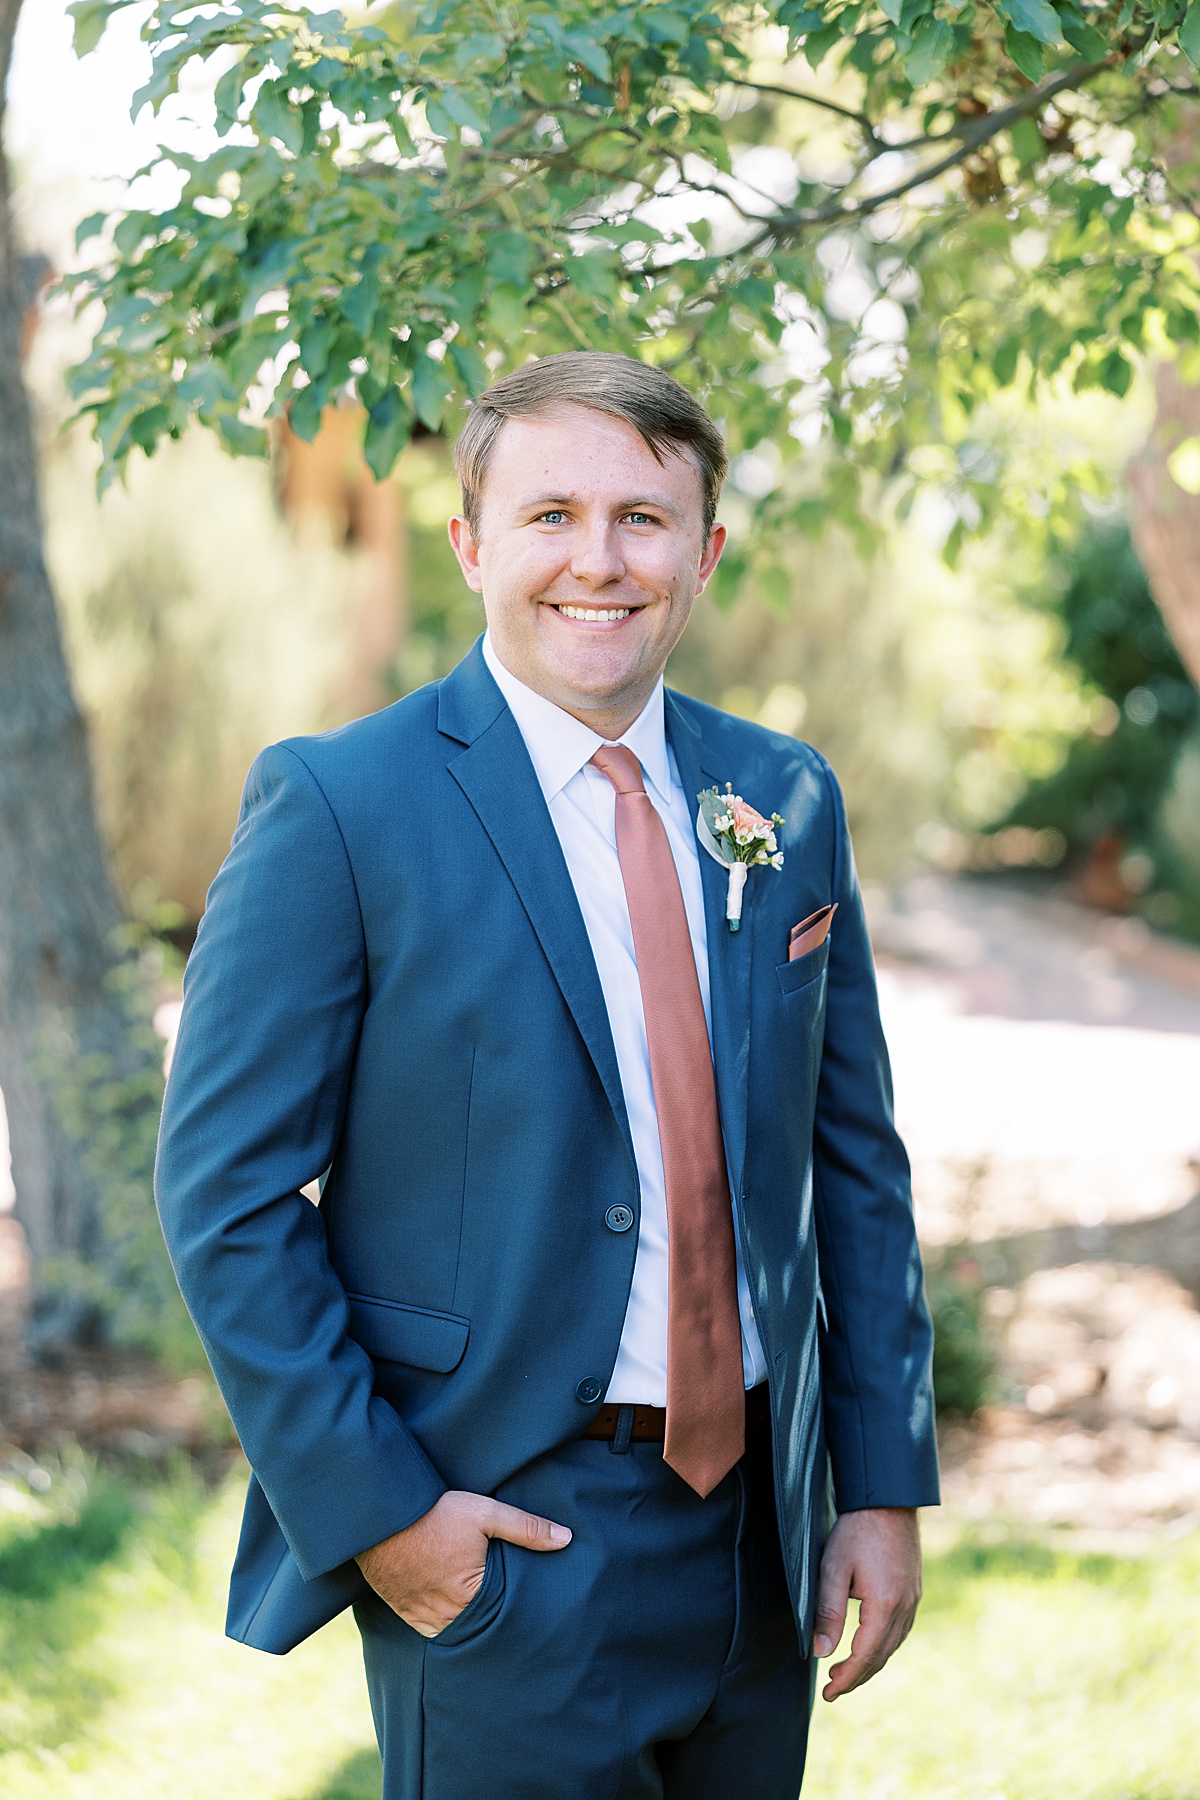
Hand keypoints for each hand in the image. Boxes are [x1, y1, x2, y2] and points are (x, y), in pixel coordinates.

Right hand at [355, 1490, 571, 1637]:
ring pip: (453, 1633)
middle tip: (513, 1627)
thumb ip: (527, 1528)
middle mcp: (444, 1615)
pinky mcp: (403, 1610)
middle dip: (492, 1628)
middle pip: (477, 1631)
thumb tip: (566, 1539)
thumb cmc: (435, 1512)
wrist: (381, 1515)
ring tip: (484, 1621)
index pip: (503, 1620)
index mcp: (469, 1597)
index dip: (516, 1617)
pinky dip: (443, 1625)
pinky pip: (428, 1629)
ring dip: (467, 1628)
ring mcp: (420, 1616)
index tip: (532, 1621)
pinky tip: (454, 1615)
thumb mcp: (485, 1513)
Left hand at [812, 1507, 920, 1701]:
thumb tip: (820, 1652)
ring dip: (870, 1663)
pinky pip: (900, 1630)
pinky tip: (868, 1644)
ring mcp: (913, 1599)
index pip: (865, 1657)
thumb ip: (828, 1612)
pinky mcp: (914, 1590)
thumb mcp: (833, 1569)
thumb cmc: (856, 1531)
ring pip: (892, 1646)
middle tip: (833, 1688)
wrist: (887, 1500)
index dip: (846, 1679)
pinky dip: (883, 1646)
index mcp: (885, 1606)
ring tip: (845, 1670)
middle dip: (856, 1677)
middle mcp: (904, 1607)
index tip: (828, 1693)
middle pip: (881, 1656)